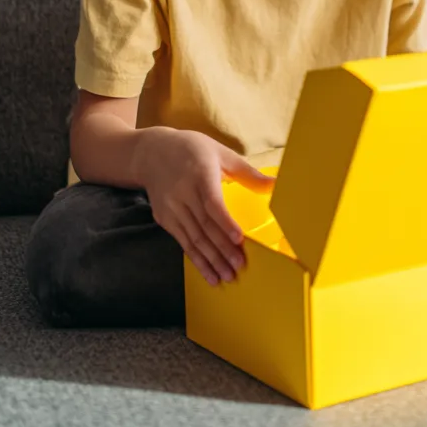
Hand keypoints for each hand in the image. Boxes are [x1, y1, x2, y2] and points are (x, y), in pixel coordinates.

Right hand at [135, 127, 272, 286]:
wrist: (150, 153)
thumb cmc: (191, 149)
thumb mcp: (219, 152)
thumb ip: (247, 172)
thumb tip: (275, 184)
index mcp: (200, 173)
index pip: (212, 202)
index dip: (225, 222)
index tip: (238, 239)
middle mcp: (183, 192)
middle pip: (204, 226)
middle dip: (222, 249)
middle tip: (239, 267)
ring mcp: (172, 208)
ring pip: (193, 238)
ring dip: (211, 260)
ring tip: (227, 276)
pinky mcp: (164, 219)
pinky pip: (183, 242)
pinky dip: (197, 260)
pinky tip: (209, 273)